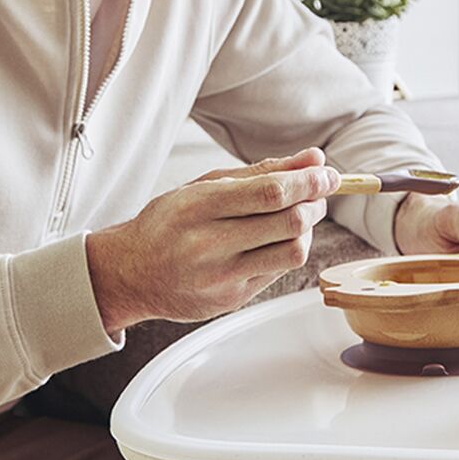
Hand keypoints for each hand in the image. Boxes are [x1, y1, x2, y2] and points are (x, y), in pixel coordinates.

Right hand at [86, 147, 340, 333]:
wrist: (130, 274)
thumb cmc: (169, 222)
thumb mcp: (206, 185)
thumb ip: (263, 172)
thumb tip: (314, 159)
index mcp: (198, 207)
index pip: (270, 193)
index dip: (308, 182)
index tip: (328, 174)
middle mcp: (208, 245)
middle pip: (289, 222)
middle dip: (315, 202)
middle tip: (317, 192)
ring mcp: (221, 278)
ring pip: (294, 251)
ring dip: (307, 229)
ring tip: (298, 215)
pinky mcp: (232, 300)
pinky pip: (280, 270)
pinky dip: (287, 249)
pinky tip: (274, 239)